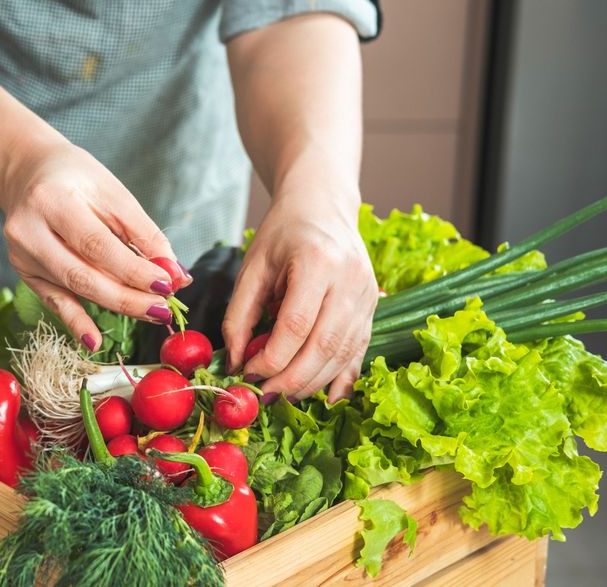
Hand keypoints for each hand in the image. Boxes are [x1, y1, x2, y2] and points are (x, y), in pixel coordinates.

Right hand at [0, 140, 190, 349]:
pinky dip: (76, 323)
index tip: (167, 285)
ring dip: (115, 306)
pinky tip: (94, 341)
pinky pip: (54, 302)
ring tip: (151, 313)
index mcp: (51, 200)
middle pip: (82, 274)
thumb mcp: (113, 192)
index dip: (132, 269)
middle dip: (127, 296)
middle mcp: (28, 230)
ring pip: (72, 289)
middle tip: (163, 309)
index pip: (96, 245)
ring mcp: (21, 255)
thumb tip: (175, 275)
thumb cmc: (75, 178)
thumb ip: (144, 234)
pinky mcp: (23, 272)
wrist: (27, 173)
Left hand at [221, 188, 376, 402]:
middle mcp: (350, 280)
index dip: (270, 358)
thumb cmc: (283, 233)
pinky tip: (326, 399)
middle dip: (290, 379)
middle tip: (263, 395)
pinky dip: (341, 379)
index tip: (246, 374)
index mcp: (317, 262)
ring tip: (281, 395)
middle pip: (323, 346)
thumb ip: (240, 314)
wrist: (323, 207)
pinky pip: (359, 352)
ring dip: (311, 383)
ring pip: (342, 355)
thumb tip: (234, 361)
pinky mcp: (372, 309)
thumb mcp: (253, 266)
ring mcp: (367, 296)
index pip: (295, 325)